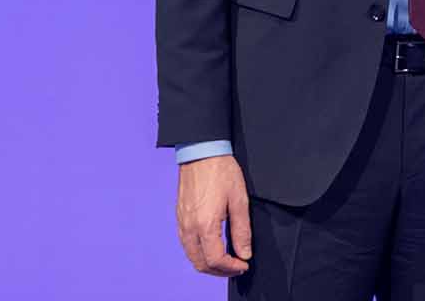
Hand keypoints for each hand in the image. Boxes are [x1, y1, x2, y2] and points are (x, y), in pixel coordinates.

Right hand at [175, 155, 250, 276]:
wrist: (201, 153)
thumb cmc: (222, 172)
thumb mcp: (239, 200)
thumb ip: (241, 230)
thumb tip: (244, 253)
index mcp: (205, 225)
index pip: (216, 260)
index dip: (231, 268)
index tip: (244, 265)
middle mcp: (189, 228)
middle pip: (200, 263)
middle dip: (219, 271)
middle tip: (236, 268)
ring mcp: (181, 224)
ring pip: (192, 256)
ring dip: (208, 264)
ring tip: (226, 261)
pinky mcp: (179, 218)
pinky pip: (187, 245)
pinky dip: (199, 253)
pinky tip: (212, 248)